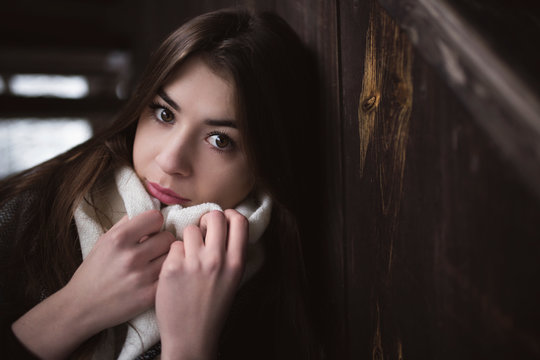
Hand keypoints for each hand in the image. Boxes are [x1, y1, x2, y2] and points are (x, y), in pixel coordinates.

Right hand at [67, 209, 175, 331]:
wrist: (80, 308)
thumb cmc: (93, 272)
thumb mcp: (103, 242)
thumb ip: (125, 225)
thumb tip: (147, 210)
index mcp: (118, 239)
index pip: (156, 218)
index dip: (155, 223)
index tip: (151, 230)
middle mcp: (130, 256)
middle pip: (168, 237)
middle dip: (163, 241)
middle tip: (156, 248)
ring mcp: (141, 277)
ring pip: (172, 257)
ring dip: (166, 258)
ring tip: (155, 262)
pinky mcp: (148, 296)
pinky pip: (169, 276)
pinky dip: (165, 276)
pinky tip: (156, 277)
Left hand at [156, 210, 247, 359]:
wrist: (191, 338)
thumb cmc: (213, 309)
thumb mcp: (233, 281)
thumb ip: (231, 254)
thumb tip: (225, 225)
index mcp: (236, 263)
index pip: (239, 221)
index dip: (230, 216)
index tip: (223, 222)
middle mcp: (217, 260)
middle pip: (214, 217)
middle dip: (207, 222)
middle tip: (202, 235)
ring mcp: (194, 263)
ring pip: (190, 229)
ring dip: (188, 239)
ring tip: (187, 257)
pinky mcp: (171, 269)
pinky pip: (173, 246)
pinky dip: (173, 255)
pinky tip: (175, 270)